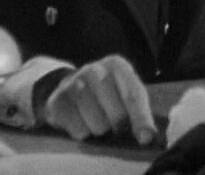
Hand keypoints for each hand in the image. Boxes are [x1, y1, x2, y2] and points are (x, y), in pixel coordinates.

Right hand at [42, 54, 156, 144]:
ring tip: (97, 120)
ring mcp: (72, 83)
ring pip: (97, 124)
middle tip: (115, 124)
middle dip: (119, 125)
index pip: (133, 95)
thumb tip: (147, 136)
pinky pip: (78, 130)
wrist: (70, 87)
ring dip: (100, 129)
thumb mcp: (126, 93)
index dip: (141, 119)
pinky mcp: (57, 101)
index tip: (145, 139)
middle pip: (116, 113)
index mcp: (116, 65)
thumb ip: (140, 113)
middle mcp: (93, 69)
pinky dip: (84, 133)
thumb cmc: (107, 93)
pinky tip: (82, 122)